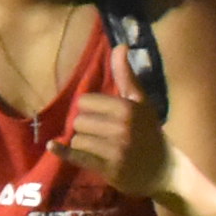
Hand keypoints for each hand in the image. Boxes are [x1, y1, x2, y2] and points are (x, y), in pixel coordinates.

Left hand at [57, 83, 170, 197]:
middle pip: (79, 121)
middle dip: (86, 127)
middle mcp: (121, 128)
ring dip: (83, 143)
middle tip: (102, 134)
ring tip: (100, 147)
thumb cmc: (148, 131)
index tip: (102, 115)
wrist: (163, 170)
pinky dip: (62, 152)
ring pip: (77, 139)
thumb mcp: (140, 101)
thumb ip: (126, 75)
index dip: (90, 108)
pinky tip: (52, 146)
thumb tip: (120, 45)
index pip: (85, 102)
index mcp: (127, 108)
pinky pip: (77, 156)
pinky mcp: (108, 169)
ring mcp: (114, 150)